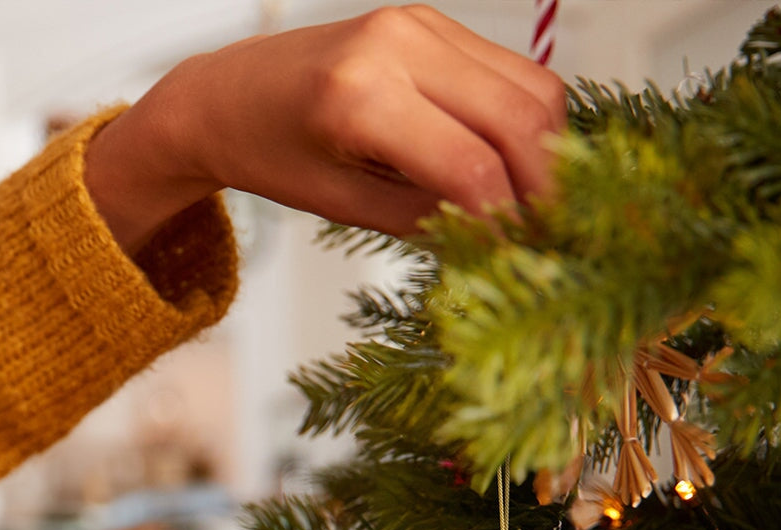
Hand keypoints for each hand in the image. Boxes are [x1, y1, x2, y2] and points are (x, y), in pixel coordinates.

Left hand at [84, 5, 565, 251]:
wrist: (230, 93)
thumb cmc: (274, 154)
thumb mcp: (346, 206)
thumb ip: (428, 219)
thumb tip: (504, 235)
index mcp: (361, 97)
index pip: (472, 167)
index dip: (509, 220)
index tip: (523, 254)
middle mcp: (398, 44)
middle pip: (520, 118)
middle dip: (546, 186)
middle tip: (549, 233)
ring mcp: (421, 22)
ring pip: (531, 88)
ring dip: (546, 151)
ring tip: (531, 201)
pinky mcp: (433, 21)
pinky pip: (511, 71)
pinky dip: (525, 121)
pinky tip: (511, 161)